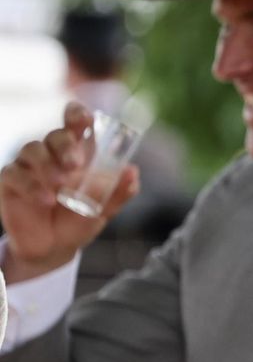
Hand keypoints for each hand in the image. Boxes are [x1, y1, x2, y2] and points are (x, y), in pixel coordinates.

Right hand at [0, 103, 137, 281]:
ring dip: (47, 165)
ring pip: (32, 150)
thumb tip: (132, 171)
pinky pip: (14, 174)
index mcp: (78, 153)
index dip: (77, 114)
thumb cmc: (78, 219)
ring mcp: (29, 166)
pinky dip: (30, 185)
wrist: (54, 247)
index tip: (84, 119)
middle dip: (66, 146)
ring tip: (59, 186)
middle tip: (76, 165)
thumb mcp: (103, 209)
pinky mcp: (11, 181)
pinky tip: (45, 199)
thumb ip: (118, 192)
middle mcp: (52, 154)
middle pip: (55, 135)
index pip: (74, 122)